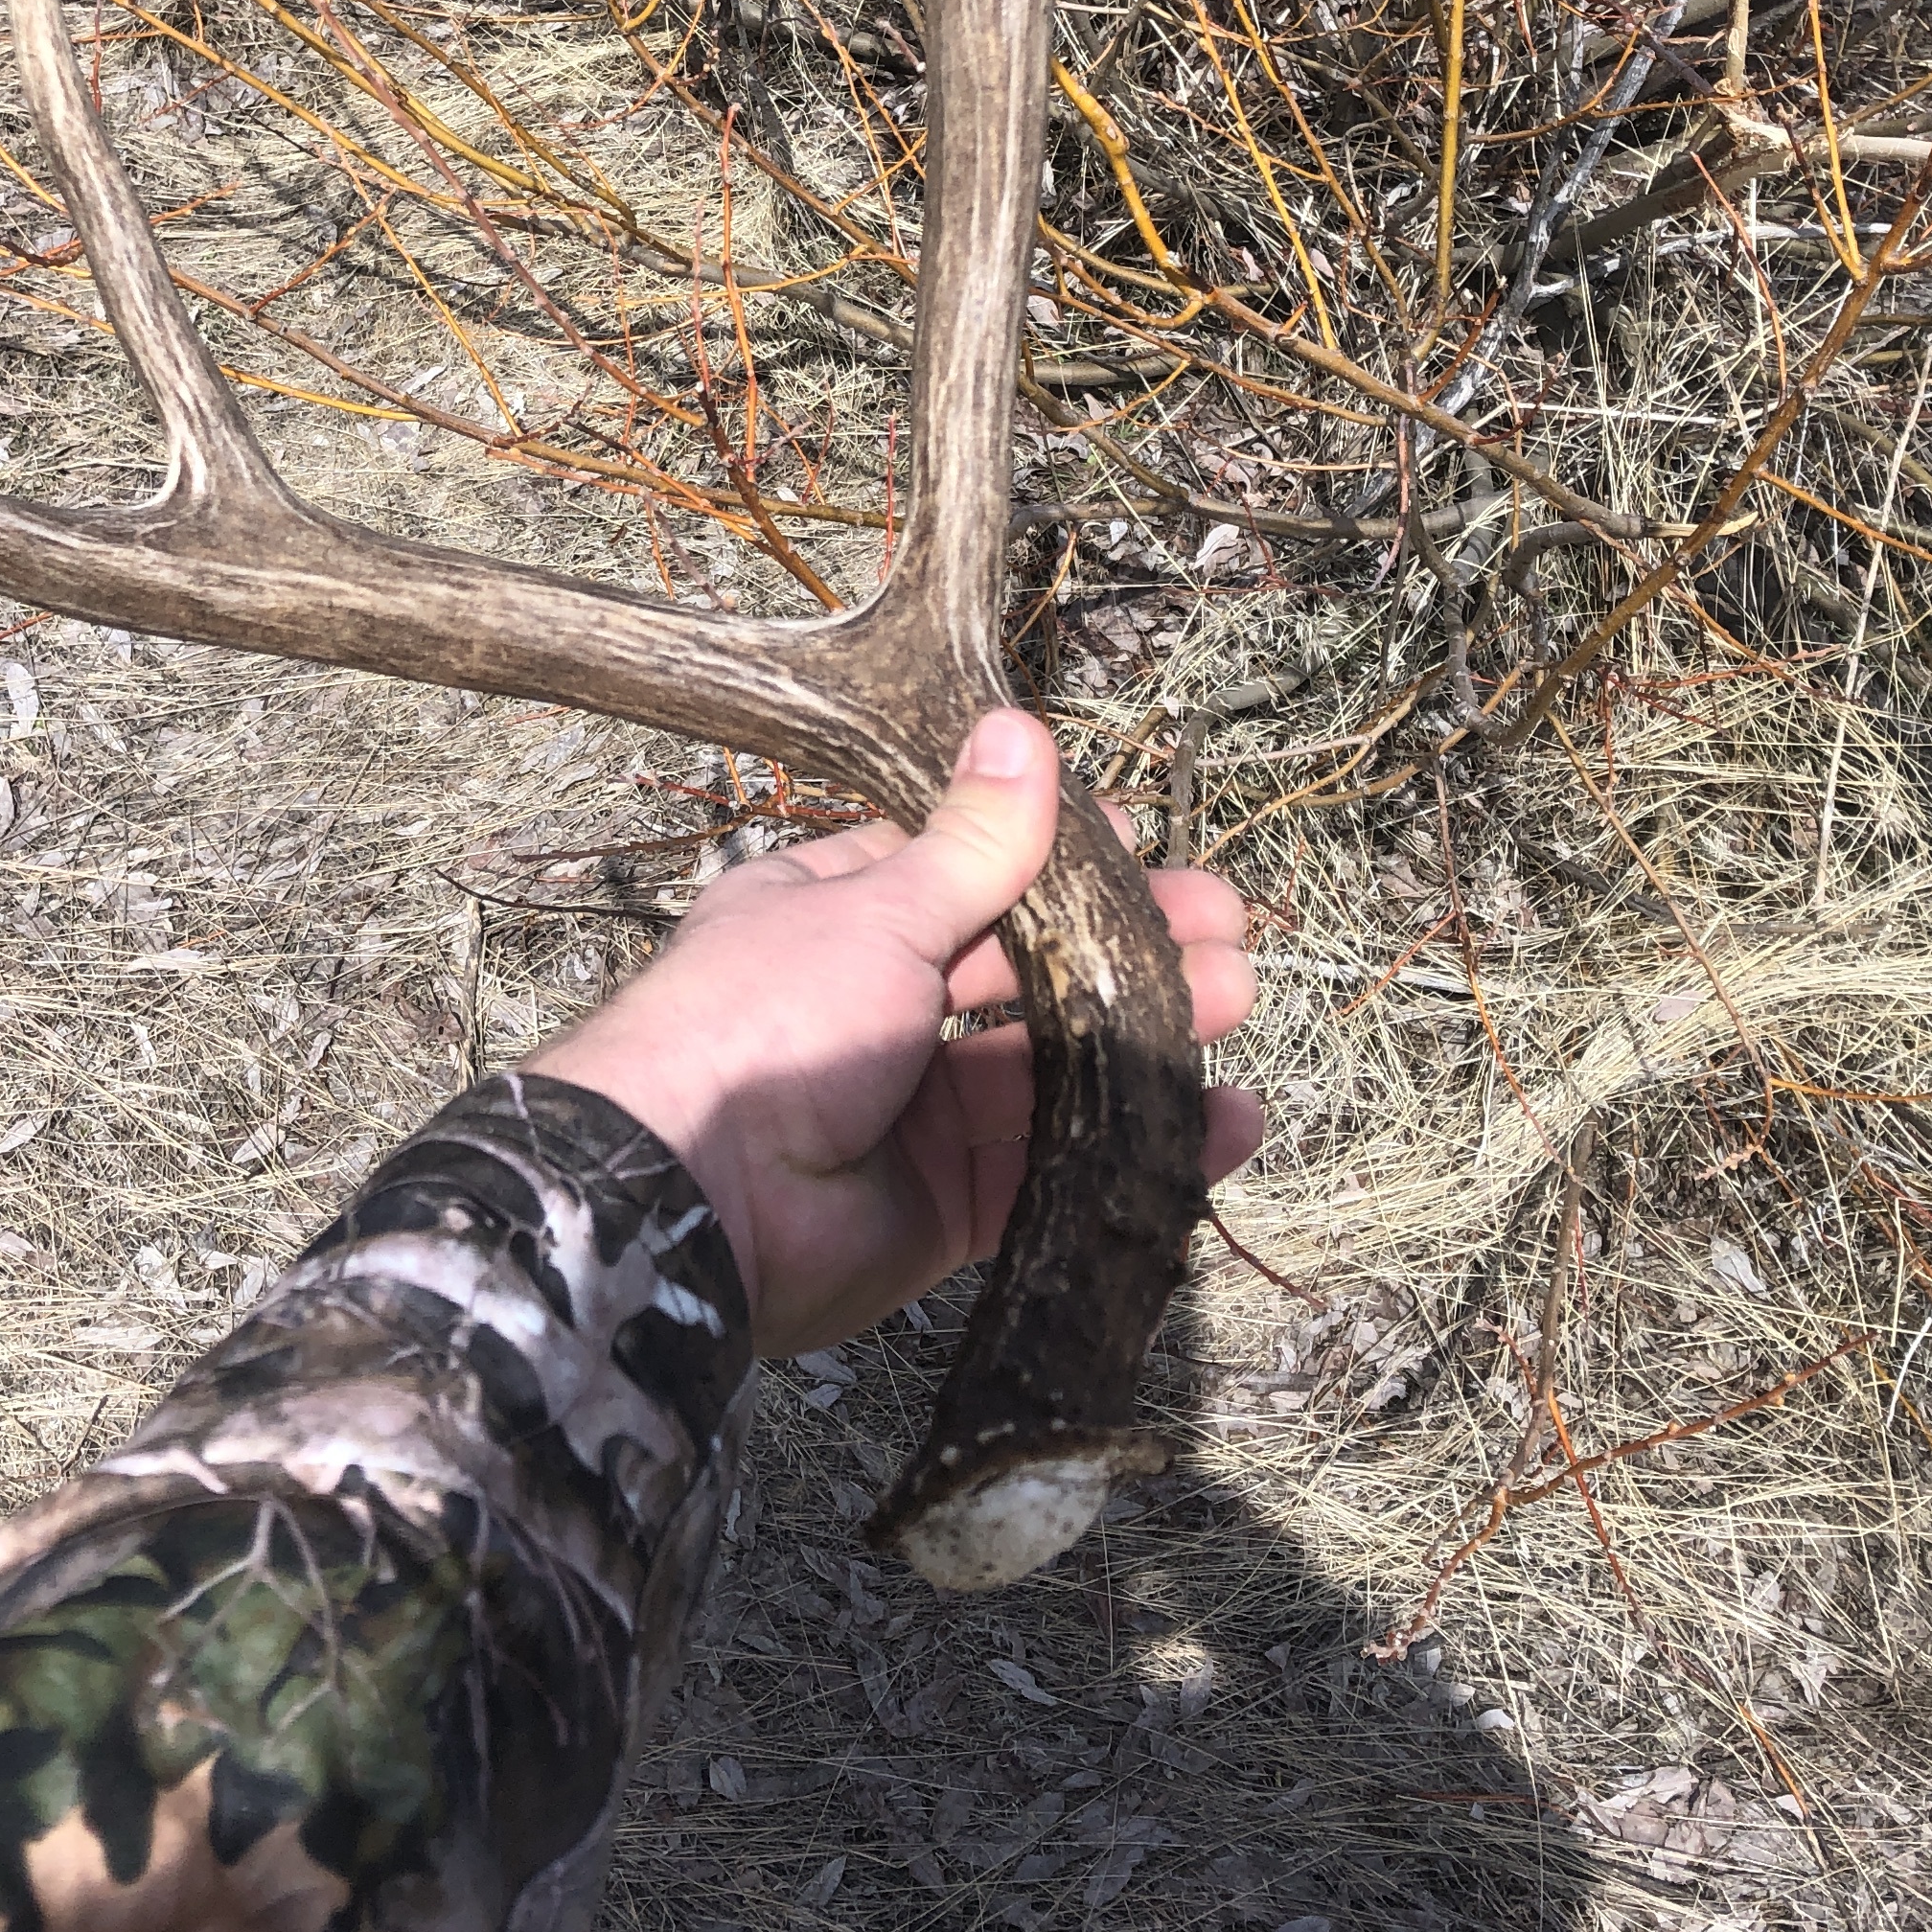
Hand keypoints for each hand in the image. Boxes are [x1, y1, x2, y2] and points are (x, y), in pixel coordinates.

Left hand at [535, 707, 1262, 1356]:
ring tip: (1236, 1000)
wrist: (695, 1196)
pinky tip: (1219, 1121)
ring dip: (1147, 1033)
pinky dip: (1136, 1144)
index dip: (1056, 857)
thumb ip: (972, 845)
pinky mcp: (948, 1201)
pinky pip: (1056, 1165)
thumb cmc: (768, 1018)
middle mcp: (878, 1004)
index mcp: (839, 913)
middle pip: (1026, 968)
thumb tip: (1019, 730)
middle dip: (1127, 945)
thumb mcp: (878, 910)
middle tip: (1223, 928)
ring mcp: (914, 1107)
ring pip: (1053, 1064)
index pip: (965, 868)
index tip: (1143, 842)